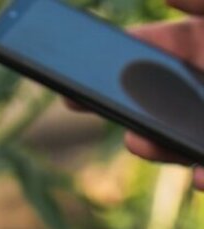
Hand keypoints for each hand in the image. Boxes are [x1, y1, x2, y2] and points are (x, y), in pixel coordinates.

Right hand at [66, 1, 203, 189]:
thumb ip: (200, 0)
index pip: (158, 48)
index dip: (117, 55)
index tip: (80, 61)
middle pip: (154, 100)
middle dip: (117, 105)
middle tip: (73, 100)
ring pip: (175, 141)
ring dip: (155, 146)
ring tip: (138, 140)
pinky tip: (201, 177)